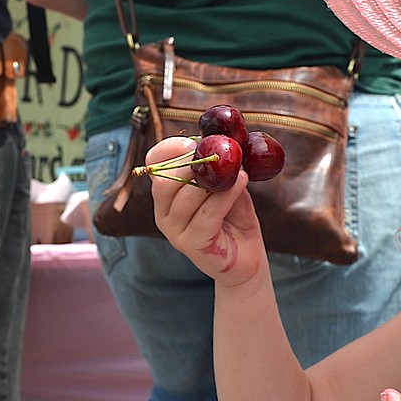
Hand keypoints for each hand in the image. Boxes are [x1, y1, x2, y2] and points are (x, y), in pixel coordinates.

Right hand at [146, 136, 265, 286]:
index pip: (153, 164)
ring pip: (186, 195)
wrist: (247, 259)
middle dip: (191, 163)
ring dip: (214, 178)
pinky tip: (242, 181)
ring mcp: (174, 231)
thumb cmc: (234, 219)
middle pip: (164, 180)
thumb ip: (219, 167)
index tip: (195, 142)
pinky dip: (226, 194)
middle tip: (219, 156)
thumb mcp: (226, 185)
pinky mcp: (192, 244)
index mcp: (167, 194)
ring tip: (239, 170)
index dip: (171, 148)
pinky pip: (207, 213)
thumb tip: (223, 143)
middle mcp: (164, 213)